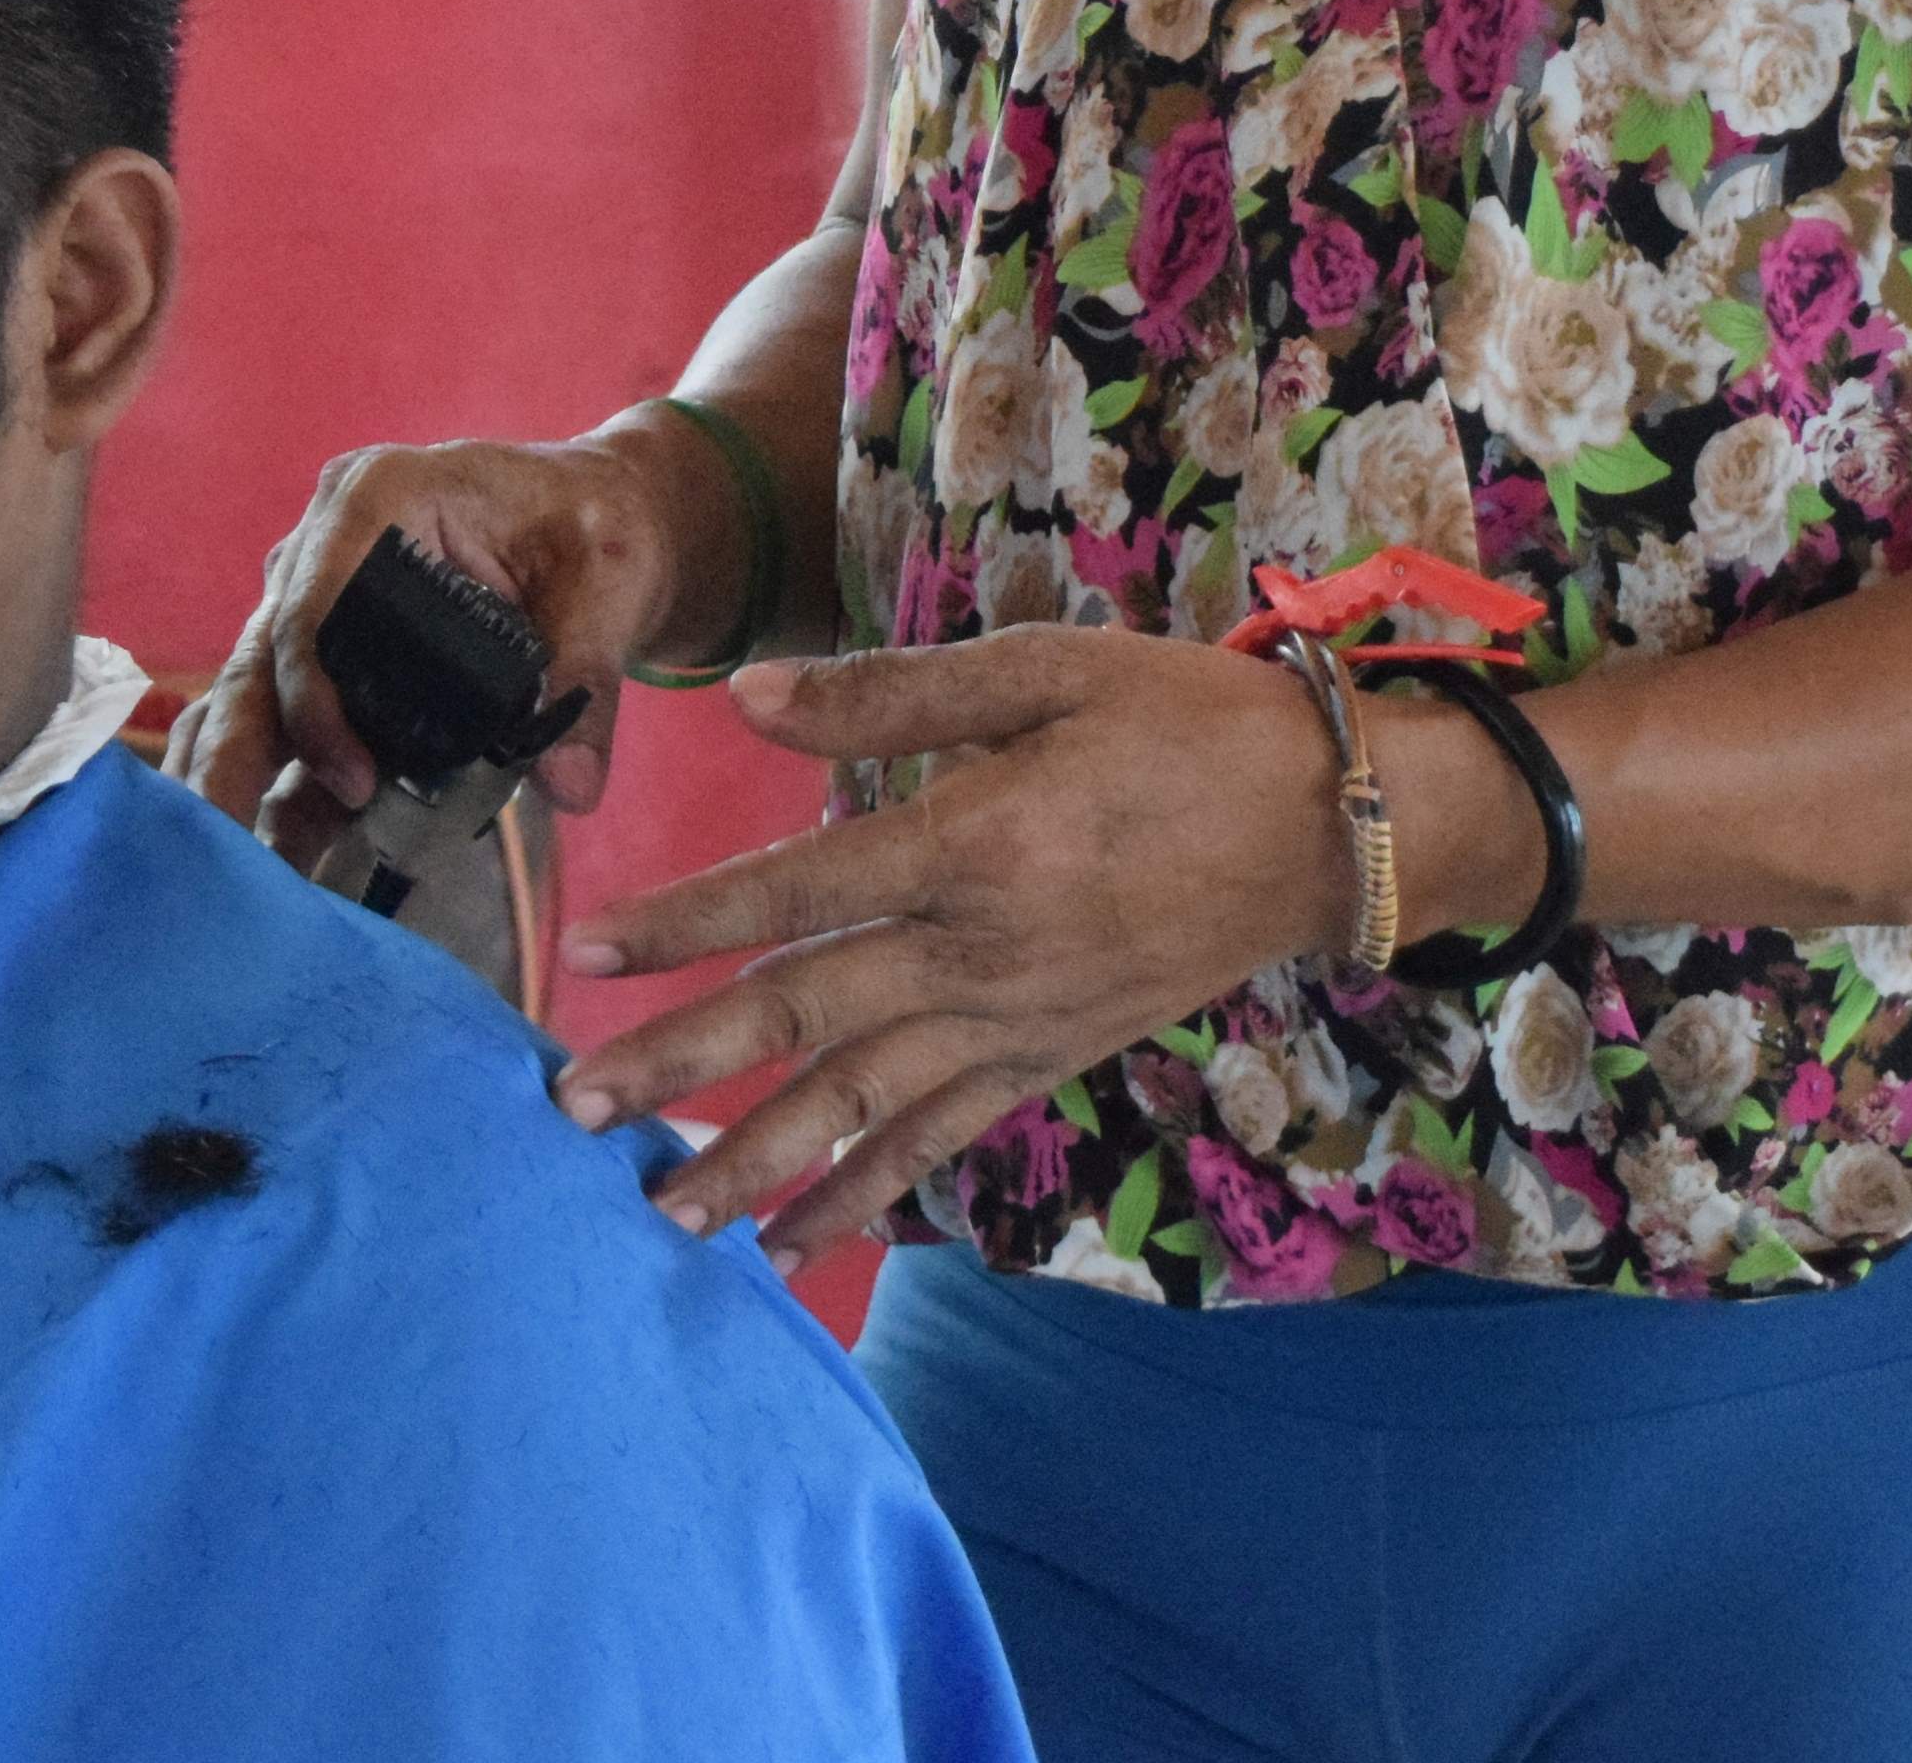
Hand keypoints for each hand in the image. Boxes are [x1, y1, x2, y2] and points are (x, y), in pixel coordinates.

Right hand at [161, 425, 709, 866]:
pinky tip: (269, 866)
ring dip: (234, 784)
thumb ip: (585, 676)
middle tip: (213, 842)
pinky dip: (278, 793)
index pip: (316, 603)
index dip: (317, 698)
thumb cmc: (596, 527)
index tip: (354, 783)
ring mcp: (318, 605)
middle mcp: (324, 546)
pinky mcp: (334, 663)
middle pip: (260, 658)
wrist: (598, 524)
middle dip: (229, 754)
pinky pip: (289, 731)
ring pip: (253, 700)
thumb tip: (568, 785)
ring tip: (220, 875)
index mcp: (379, 497)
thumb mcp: (608, 583)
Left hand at [546, 629, 1348, 1258]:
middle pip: (806, 1017)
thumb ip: (893, 694)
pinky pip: (943, 1138)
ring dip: (756, 1162)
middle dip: (682, 1068)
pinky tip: (797, 1239)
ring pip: (863, 1104)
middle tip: (573, 1110)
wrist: (1338, 826)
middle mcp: (984, 951)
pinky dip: (868, 1192)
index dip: (686, 920)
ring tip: (662, 1214)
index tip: (591, 950)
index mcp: (974, 843)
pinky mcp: (1052, 1057)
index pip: (795, 889)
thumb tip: (750, 700)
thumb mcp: (1050, 671)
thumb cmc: (1190, 724)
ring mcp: (1019, 1020)